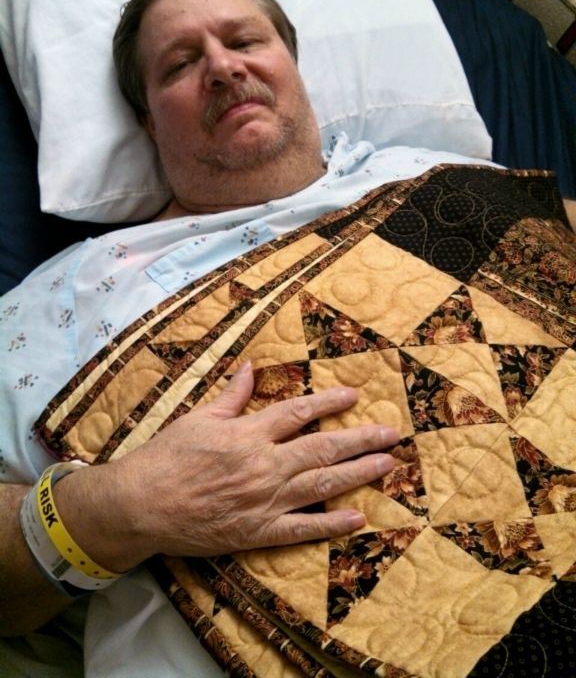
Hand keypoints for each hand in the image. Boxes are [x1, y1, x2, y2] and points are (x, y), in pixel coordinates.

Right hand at [55, 362, 397, 569]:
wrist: (142, 504)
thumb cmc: (167, 457)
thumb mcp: (200, 418)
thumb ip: (232, 395)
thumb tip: (252, 367)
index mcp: (250, 433)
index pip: (299, 412)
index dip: (329, 402)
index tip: (355, 395)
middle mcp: (265, 464)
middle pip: (322, 448)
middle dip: (361, 439)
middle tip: (392, 435)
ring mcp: (265, 500)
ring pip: (321, 485)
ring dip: (357, 474)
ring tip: (386, 465)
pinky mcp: (258, 531)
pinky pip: (300, 528)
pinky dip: (329, 524)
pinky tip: (356, 518)